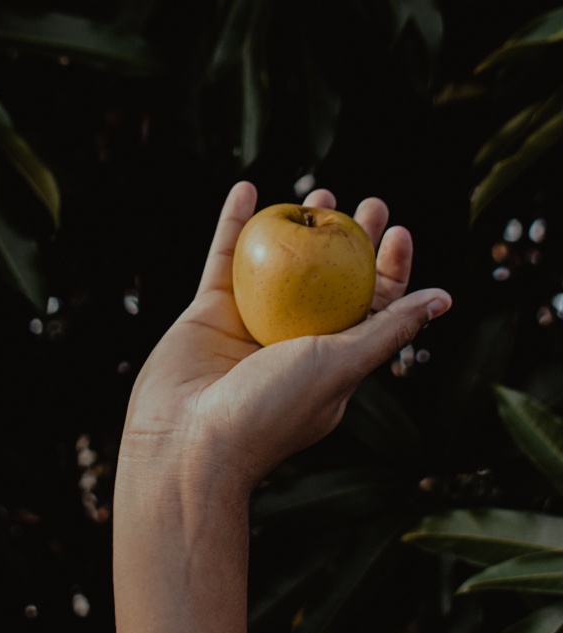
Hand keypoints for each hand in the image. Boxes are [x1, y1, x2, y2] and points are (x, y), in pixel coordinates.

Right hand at [120, 182, 450, 496]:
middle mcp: (294, 341)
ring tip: (320, 193)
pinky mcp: (209, 314)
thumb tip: (443, 299)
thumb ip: (388, 329)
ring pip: (279, 264)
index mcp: (334, 360)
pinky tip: (248, 189)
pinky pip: (224, 259)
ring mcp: (250, 326)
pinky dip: (235, 223)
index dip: (389, 268)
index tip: (396, 231)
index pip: (372, 306)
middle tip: (366, 203)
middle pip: (331, 279)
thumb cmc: (271, 412)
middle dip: (351, 240)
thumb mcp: (341, 365)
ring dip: (299, 227)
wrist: (189, 443)